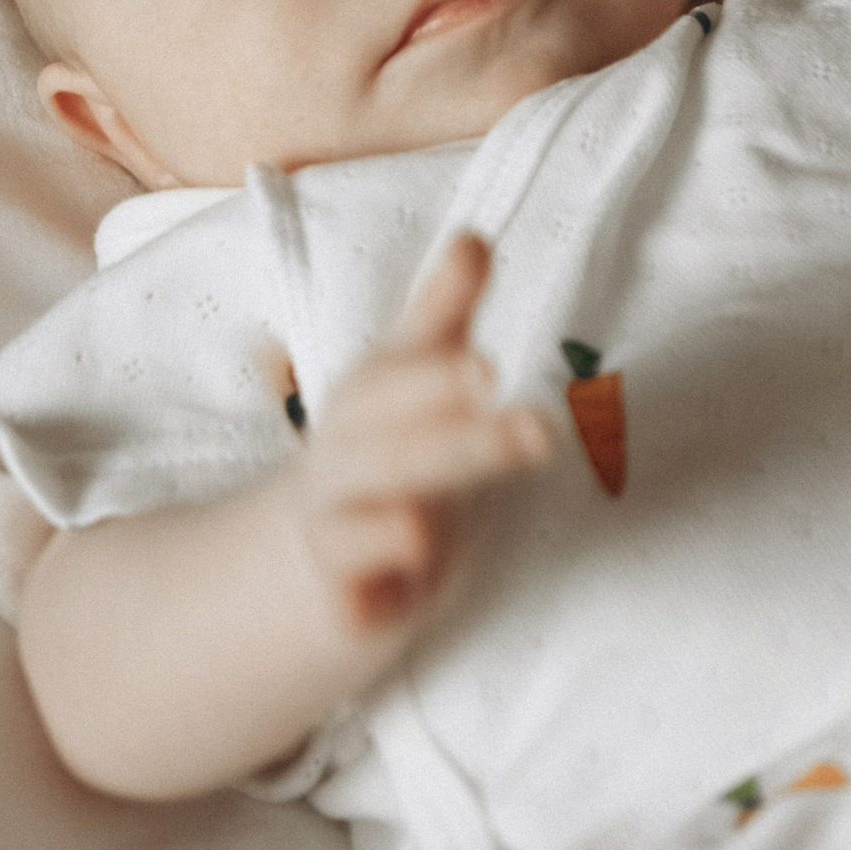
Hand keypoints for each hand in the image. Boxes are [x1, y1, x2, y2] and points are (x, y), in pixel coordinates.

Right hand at [296, 231, 551, 659]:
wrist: (313, 546)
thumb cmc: (384, 442)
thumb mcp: (408, 374)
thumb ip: (441, 311)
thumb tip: (474, 236)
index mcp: (368, 401)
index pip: (396, 380)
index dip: (437, 374)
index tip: (488, 365)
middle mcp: (345, 461)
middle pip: (395, 452)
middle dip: (460, 444)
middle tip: (537, 432)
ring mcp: (339, 530)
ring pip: (357, 528)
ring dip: (388, 529)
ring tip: (423, 533)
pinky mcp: (345, 597)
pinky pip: (345, 606)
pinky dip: (354, 609)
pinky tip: (369, 614)